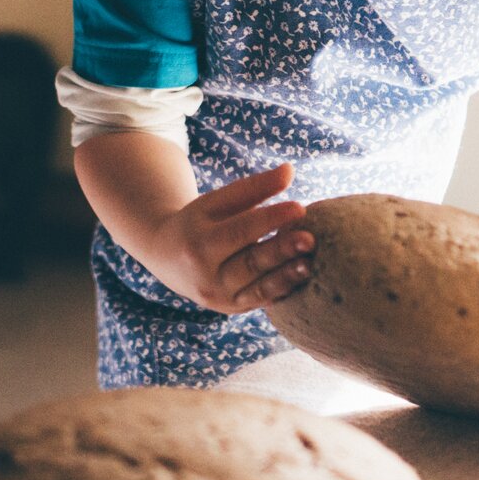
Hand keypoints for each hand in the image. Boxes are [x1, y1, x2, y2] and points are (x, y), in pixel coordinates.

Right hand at [147, 162, 314, 314]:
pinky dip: (283, 291)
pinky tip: (304, 278)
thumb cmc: (199, 221)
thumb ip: (254, 187)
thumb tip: (290, 170)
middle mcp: (207, 278)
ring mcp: (220, 299)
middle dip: (281, 251)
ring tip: (310, 263)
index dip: (270, 219)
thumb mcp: (216, 201)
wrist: (167, 258)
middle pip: (250, 263)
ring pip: (258, 289)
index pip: (239, 230)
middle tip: (311, 238)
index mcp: (198, 244)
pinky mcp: (233, 309)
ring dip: (287, 277)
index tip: (300, 208)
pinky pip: (262, 302)